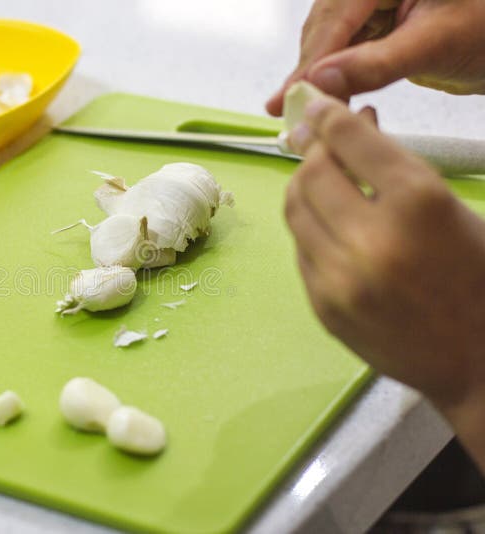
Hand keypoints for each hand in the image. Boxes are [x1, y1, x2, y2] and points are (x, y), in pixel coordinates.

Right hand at [267, 0, 484, 115]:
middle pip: (325, 25)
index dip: (310, 61)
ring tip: (304, 109)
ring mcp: (370, 1)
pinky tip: (326, 95)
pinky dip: (334, 73)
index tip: (288, 97)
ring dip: (317, 75)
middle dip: (309, 69)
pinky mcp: (372, 18)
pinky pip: (342, 45)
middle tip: (286, 109)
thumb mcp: (435, 43)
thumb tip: (322, 81)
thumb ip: (377, 63)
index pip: (336, 16)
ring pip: (328, 38)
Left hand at [284, 97, 484, 438]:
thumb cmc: (479, 280)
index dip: (328, 115)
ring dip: (305, 187)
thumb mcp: (454, 209)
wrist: (480, 363)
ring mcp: (340, 279)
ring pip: (295, 210)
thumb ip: (398, 168)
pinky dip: (310, 229)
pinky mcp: (323, 307)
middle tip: (321, 145)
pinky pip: (299, 250)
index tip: (319, 107)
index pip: (349, 140)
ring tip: (324, 182)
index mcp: (418, 204)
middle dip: (314, 151)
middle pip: (311, 172)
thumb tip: (353, 126)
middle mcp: (372, 239)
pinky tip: (331, 227)